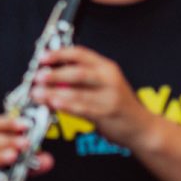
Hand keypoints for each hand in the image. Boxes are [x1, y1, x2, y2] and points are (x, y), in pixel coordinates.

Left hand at [32, 45, 150, 147]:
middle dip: (54, 74)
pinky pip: (82, 108)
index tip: (42, 57)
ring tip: (37, 93)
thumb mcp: (102, 84)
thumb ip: (80, 79)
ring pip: (77, 92)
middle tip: (37, 76)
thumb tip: (50, 75)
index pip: (81, 53)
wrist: (142, 127)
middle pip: (78, 71)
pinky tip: (53, 104)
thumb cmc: (118, 104)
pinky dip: (66, 105)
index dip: (59, 53)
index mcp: (106, 67)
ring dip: (53, 92)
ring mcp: (109, 96)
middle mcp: (109, 79)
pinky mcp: (107, 114)